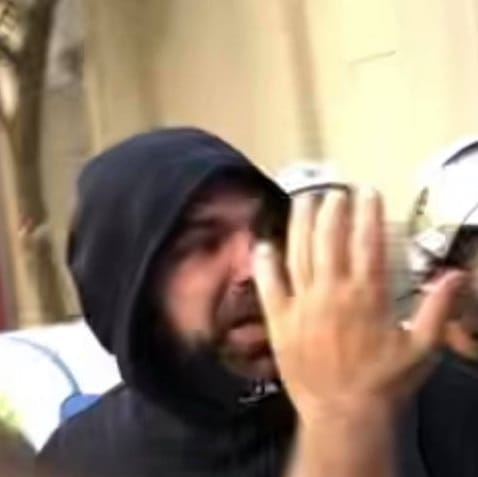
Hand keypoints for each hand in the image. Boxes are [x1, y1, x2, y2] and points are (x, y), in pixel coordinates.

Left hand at [254, 188, 464, 424]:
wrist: (343, 413)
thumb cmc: (384, 381)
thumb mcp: (422, 349)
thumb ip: (437, 309)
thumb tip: (454, 274)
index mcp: (367, 296)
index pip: (367, 242)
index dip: (367, 212)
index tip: (367, 192)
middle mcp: (332, 293)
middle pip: (329, 240)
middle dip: (332, 210)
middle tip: (334, 191)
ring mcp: (302, 305)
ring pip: (298, 253)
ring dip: (300, 223)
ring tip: (304, 200)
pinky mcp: (280, 320)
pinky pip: (268, 286)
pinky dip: (265, 264)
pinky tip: (264, 243)